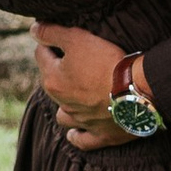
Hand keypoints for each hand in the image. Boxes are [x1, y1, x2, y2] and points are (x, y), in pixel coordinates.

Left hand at [33, 21, 129, 142]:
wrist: (135, 90)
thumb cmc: (106, 62)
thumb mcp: (77, 38)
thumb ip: (52, 33)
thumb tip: (34, 30)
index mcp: (53, 80)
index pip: (41, 55)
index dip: (51, 43)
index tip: (61, 37)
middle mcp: (62, 103)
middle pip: (51, 83)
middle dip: (58, 72)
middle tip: (75, 61)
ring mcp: (80, 121)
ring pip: (62, 114)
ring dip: (65, 105)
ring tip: (74, 96)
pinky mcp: (99, 135)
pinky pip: (81, 140)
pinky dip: (76, 135)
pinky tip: (74, 132)